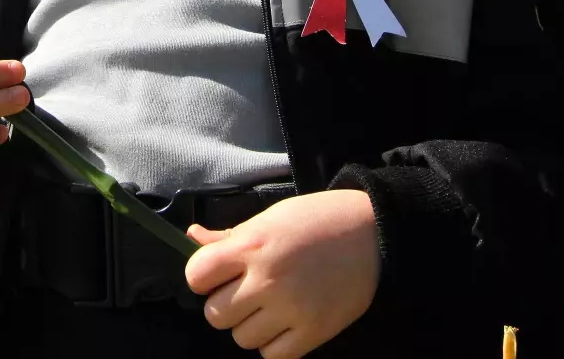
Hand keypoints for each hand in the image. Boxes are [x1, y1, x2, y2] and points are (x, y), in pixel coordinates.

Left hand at [185, 190, 380, 357]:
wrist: (371, 232)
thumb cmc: (315, 219)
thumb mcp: (269, 218)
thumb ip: (229, 235)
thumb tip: (192, 236)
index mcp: (252, 244)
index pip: (197, 275)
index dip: (200, 277)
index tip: (213, 276)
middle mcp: (267, 279)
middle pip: (215, 315)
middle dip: (224, 305)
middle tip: (243, 292)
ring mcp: (291, 308)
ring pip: (242, 338)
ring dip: (249, 326)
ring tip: (268, 306)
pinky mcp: (315, 332)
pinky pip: (273, 356)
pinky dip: (274, 345)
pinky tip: (284, 323)